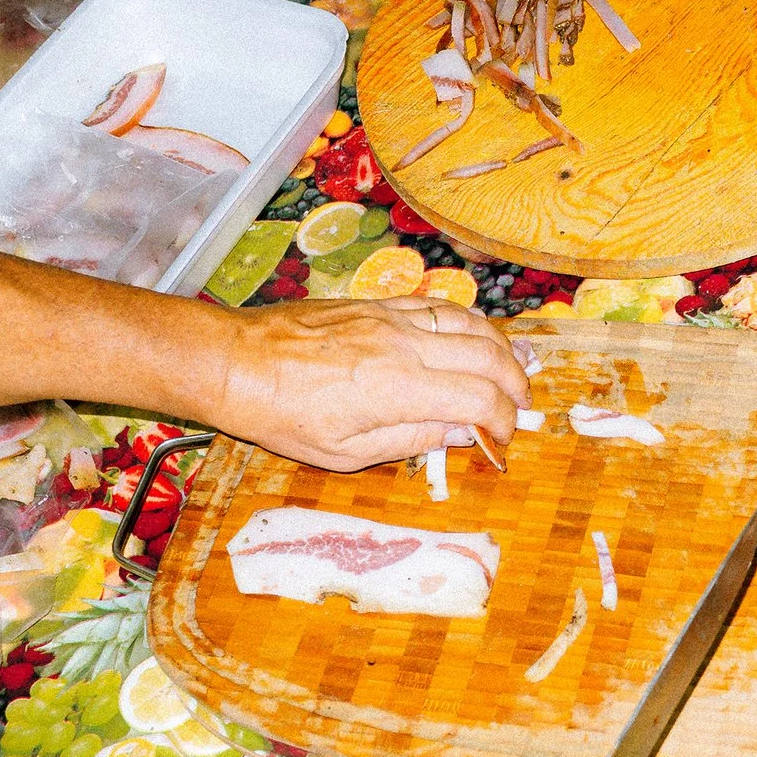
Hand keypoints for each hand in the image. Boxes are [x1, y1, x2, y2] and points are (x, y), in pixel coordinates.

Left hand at [208, 296, 529, 471]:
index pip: (479, 399)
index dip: (504, 420)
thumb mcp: (344, 452)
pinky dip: (468, 324)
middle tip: (519, 405)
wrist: (236, 362)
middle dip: (516, 383)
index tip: (503, 438)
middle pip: (488, 355)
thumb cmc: (281, 415)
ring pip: (470, 322)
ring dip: (500, 348)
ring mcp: (392, 318)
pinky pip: (438, 307)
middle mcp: (403, 345)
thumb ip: (410, 441)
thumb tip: (458, 434)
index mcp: (397, 389)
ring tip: (509, 370)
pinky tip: (471, 340)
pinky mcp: (377, 304)